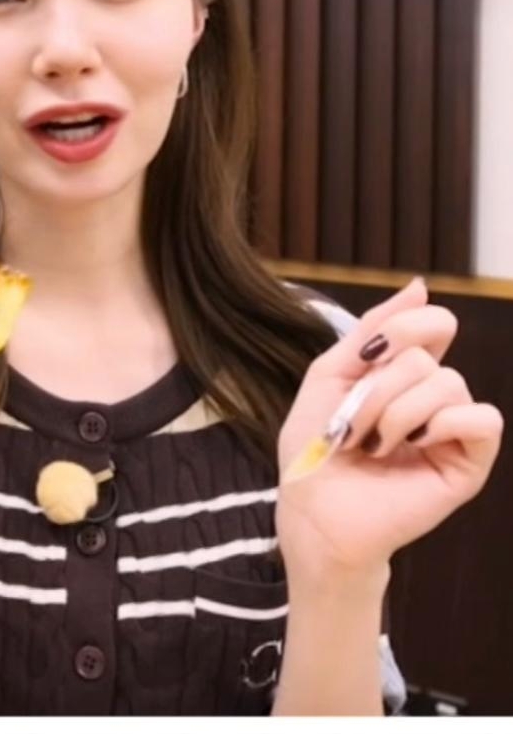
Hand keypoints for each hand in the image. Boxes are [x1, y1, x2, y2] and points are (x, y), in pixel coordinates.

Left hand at [277, 278, 502, 584]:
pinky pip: (483, 419)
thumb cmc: (316, 446)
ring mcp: (452, 430)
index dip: (400, 329)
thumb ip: (373, 329)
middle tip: (354, 425)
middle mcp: (433, 396)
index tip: (365, 358)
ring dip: (395, 411)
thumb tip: (421, 286)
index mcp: (402, 374)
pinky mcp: (468, 464)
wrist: (314, 510)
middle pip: (426, 355)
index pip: (431, 323)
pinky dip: (442, 423)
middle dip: (377, 386)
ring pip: (448, 384)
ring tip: (375, 445)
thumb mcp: (332, 374)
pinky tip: (414, 445)